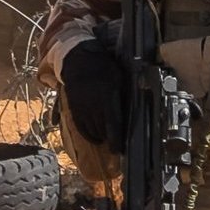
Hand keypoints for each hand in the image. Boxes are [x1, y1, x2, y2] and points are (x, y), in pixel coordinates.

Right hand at [59, 39, 129, 155]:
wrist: (78, 60)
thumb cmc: (103, 67)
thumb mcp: (118, 78)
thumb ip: (123, 95)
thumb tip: (135, 107)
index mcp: (107, 98)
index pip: (113, 125)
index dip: (116, 140)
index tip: (119, 150)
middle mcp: (93, 106)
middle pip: (102, 131)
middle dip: (110, 139)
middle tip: (116, 142)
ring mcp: (82, 109)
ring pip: (91, 131)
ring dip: (100, 137)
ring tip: (106, 139)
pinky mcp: (74, 109)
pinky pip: (80, 127)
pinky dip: (88, 135)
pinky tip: (94, 137)